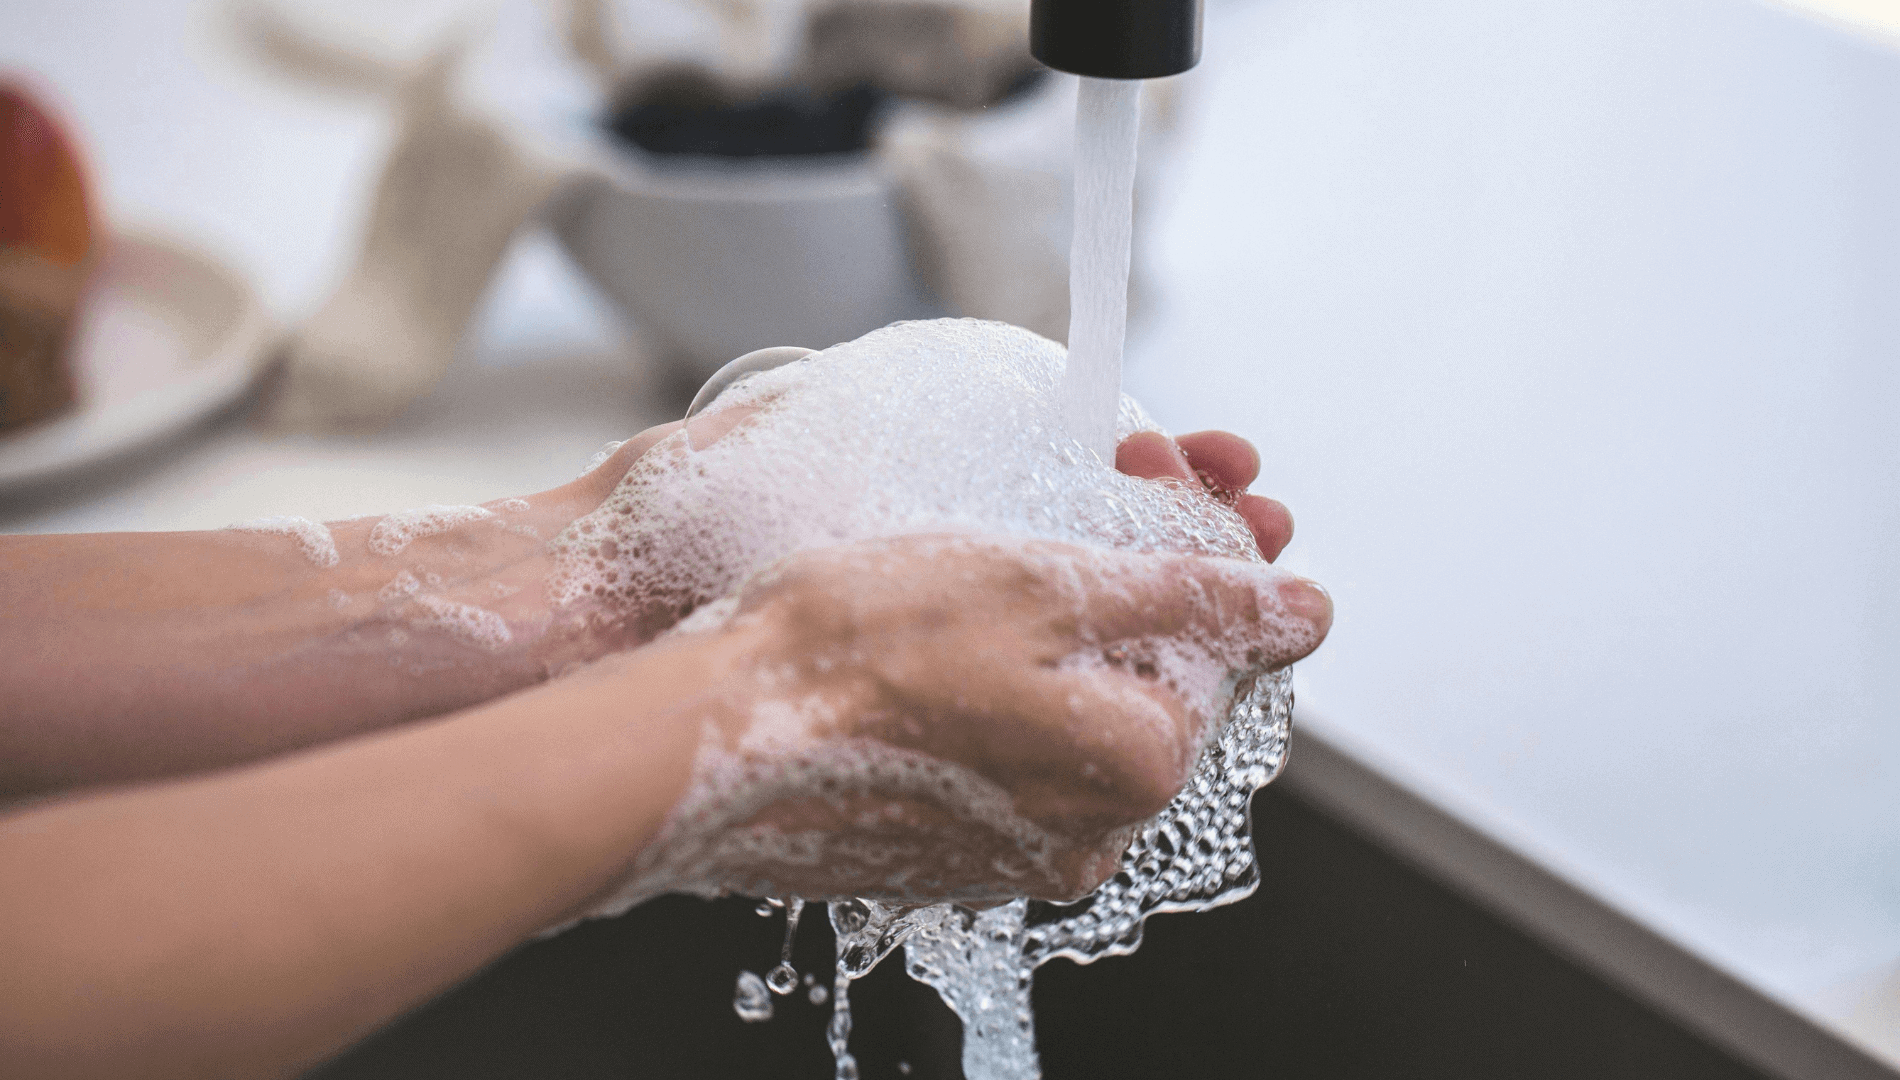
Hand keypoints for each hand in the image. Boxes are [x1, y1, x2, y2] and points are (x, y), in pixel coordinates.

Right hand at [633, 532, 1330, 904]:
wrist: (702, 737)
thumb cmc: (857, 648)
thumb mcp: (1046, 583)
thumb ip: (1191, 594)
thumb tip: (1304, 607)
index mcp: (1136, 767)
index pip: (1218, 648)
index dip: (1188, 543)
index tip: (1146, 469)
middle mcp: (1088, 833)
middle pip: (1149, 682)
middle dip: (1130, 577)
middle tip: (1092, 480)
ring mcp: (1010, 855)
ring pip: (1071, 716)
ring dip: (1057, 629)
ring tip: (992, 551)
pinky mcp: (941, 853)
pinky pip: (1002, 757)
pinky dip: (992, 688)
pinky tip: (936, 634)